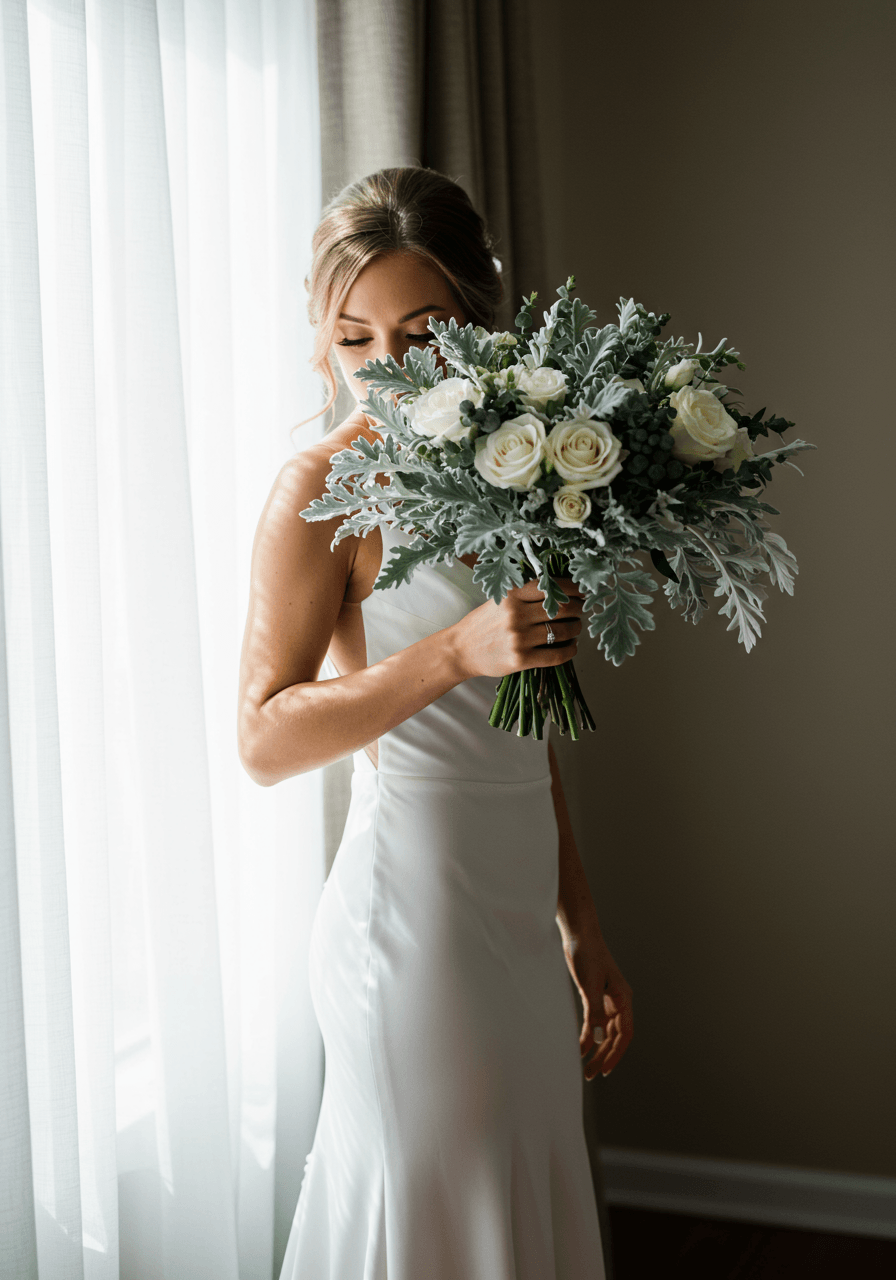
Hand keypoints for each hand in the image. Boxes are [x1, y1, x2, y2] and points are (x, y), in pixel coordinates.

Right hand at [449, 578, 583, 680]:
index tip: (581, 592)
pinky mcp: (520, 660)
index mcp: (511, 595)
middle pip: (562, 608)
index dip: (572, 589)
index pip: (551, 586)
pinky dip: (570, 650)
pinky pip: (557, 655)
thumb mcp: (501, 600)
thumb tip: (565, 592)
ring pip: (563, 631)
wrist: (461, 650)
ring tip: (575, 629)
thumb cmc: (484, 623)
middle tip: (580, 611)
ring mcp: (518, 638)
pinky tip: (571, 647)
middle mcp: (515, 614)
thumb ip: (527, 594)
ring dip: (576, 630)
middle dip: (578, 609)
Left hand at [562, 929, 633, 1080]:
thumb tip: (598, 1040)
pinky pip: (594, 1023)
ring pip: (605, 1032)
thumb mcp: (590, 984)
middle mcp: (618, 1002)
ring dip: (597, 1050)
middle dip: (604, 1056)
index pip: (625, 1033)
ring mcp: (607, 1000)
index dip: (616, 1054)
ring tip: (586, 1068)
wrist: (579, 934)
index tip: (605, 1070)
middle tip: (591, 1074)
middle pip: (615, 1036)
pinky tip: (580, 1048)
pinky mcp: (594, 997)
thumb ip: (594, 1013)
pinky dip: (588, 1036)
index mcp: (624, 999)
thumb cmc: (588, 954)